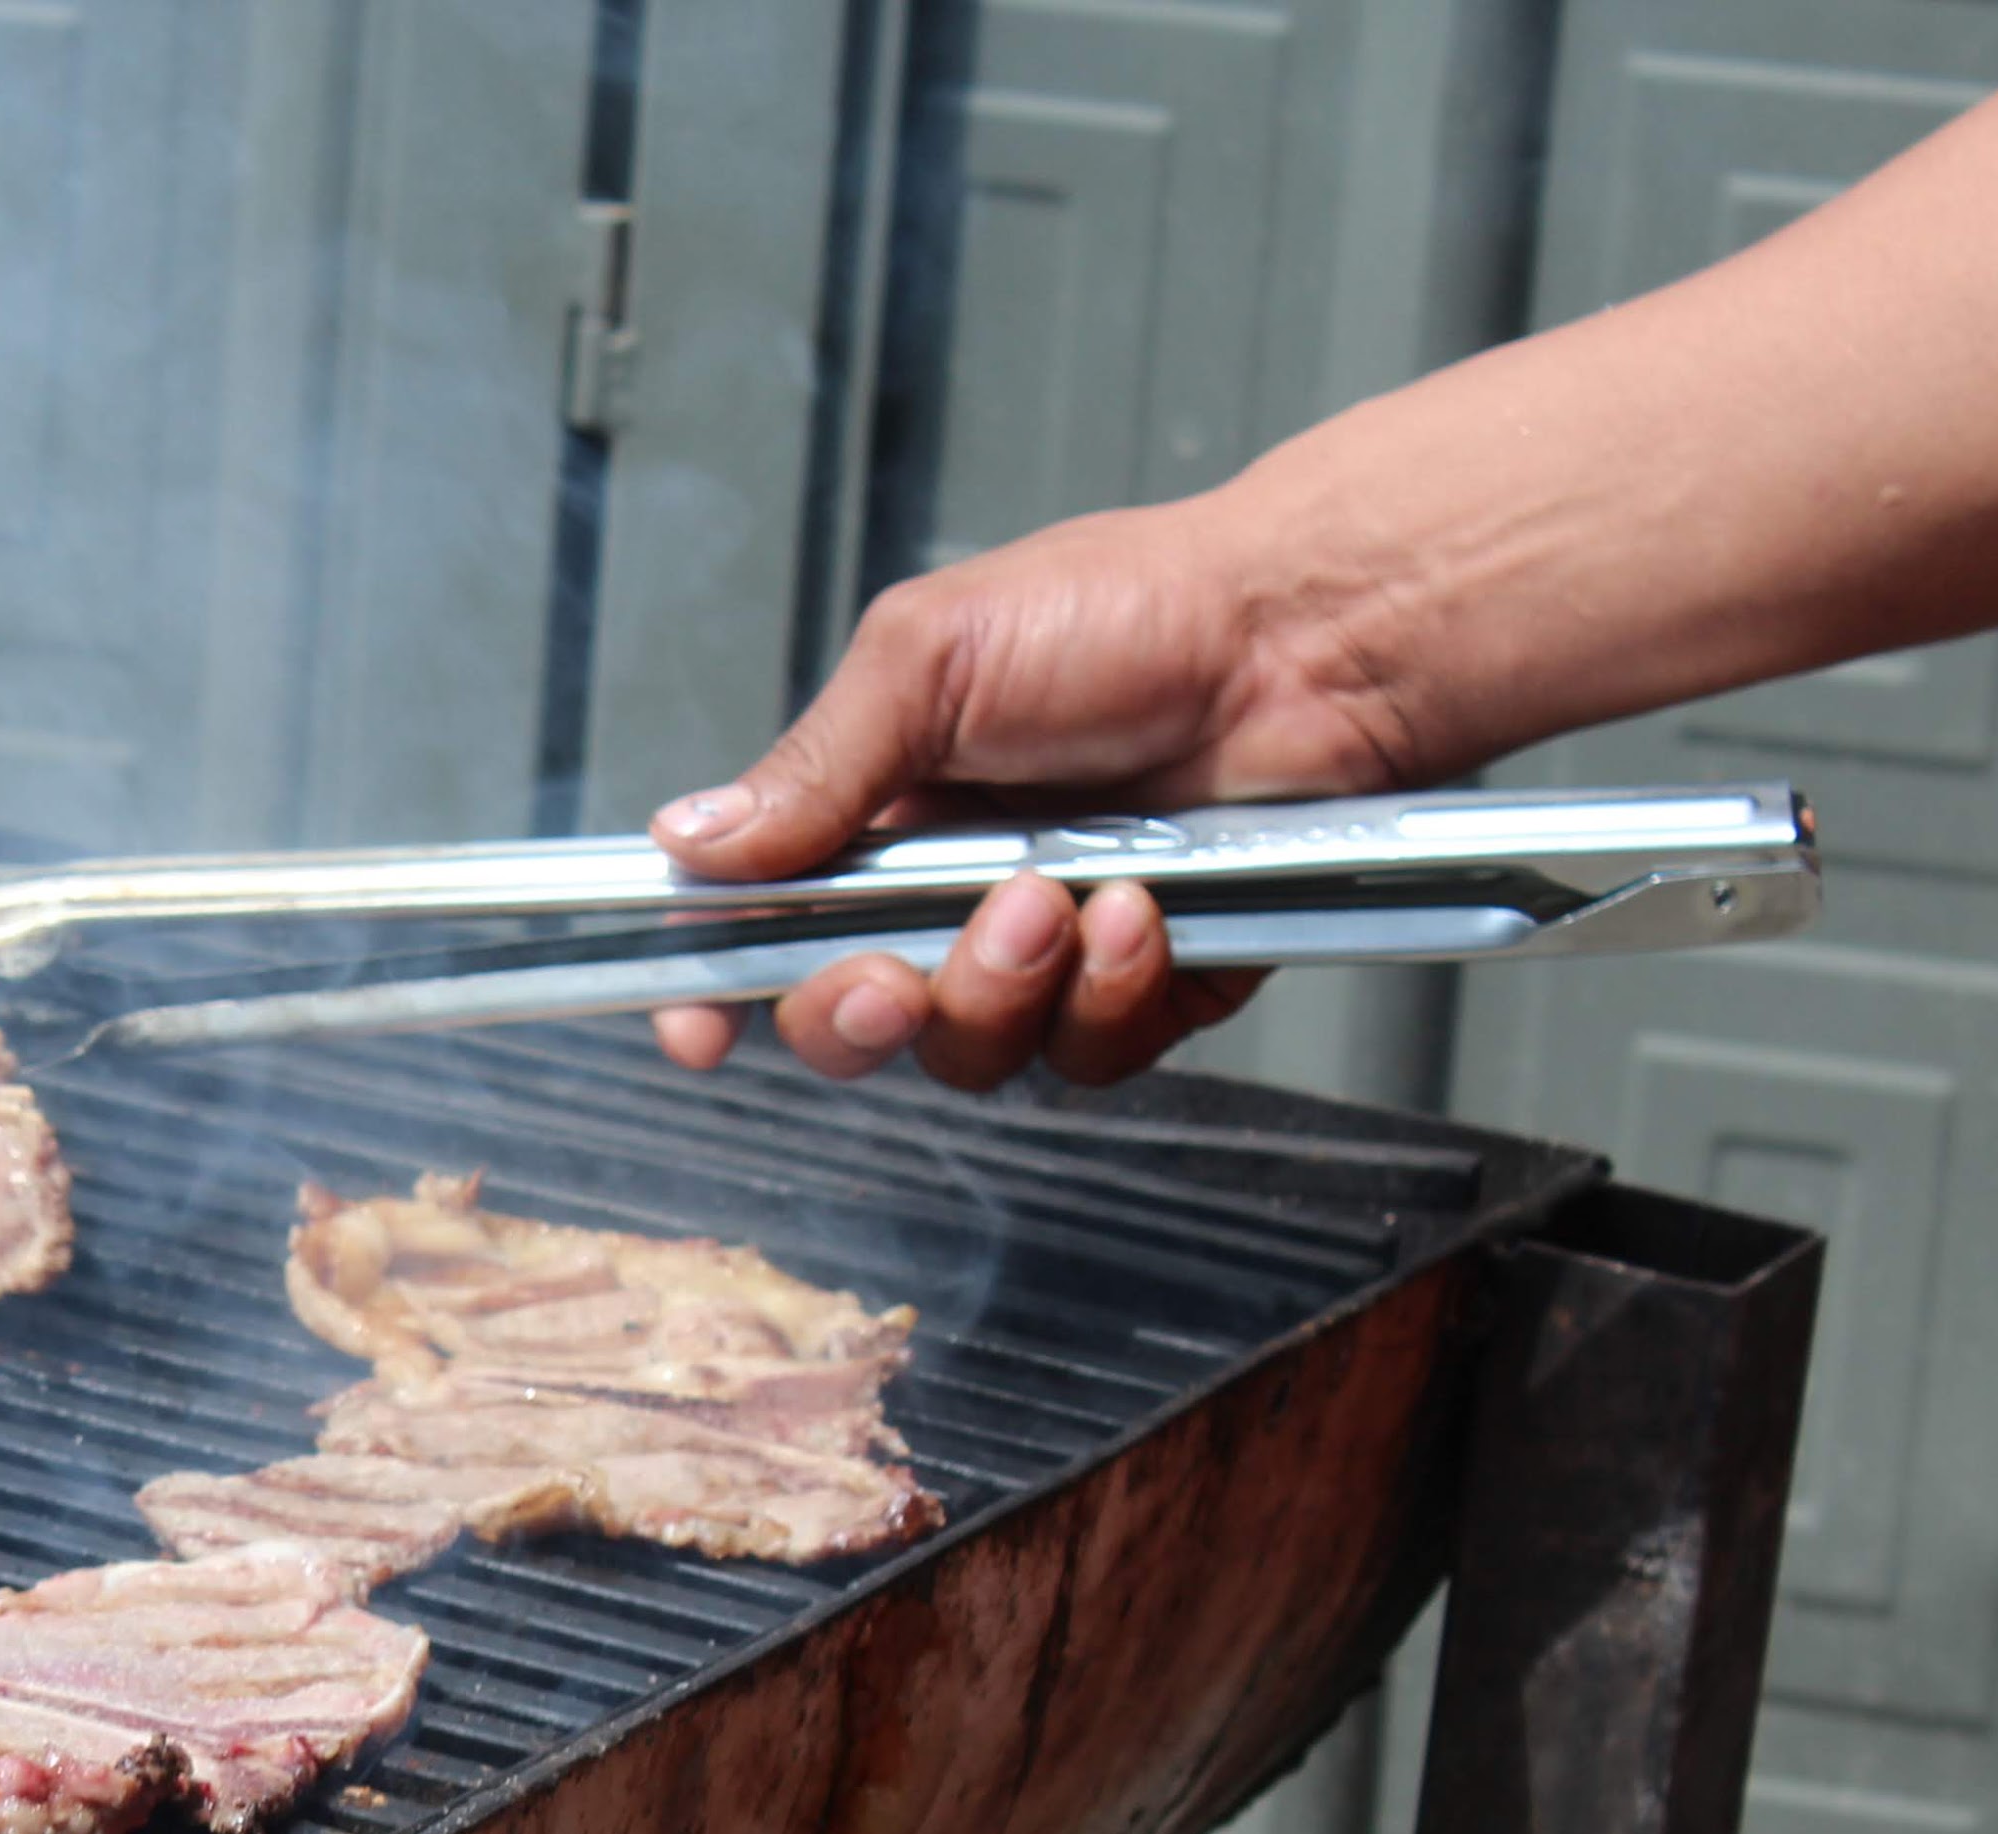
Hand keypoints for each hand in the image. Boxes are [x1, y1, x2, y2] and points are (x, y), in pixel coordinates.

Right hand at [643, 492, 1429, 1085]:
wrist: (1308, 639)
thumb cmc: (1130, 610)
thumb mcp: (935, 657)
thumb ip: (815, 766)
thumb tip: (690, 841)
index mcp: (874, 817)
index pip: (758, 928)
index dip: (715, 988)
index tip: (699, 1029)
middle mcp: (946, 896)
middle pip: (848, 1022)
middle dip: (859, 1013)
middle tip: (894, 979)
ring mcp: (1044, 953)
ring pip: (968, 1055)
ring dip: (1003, 990)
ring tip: (1064, 895)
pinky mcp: (1142, 991)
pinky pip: (1088, 1058)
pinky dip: (1111, 995)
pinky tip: (1143, 909)